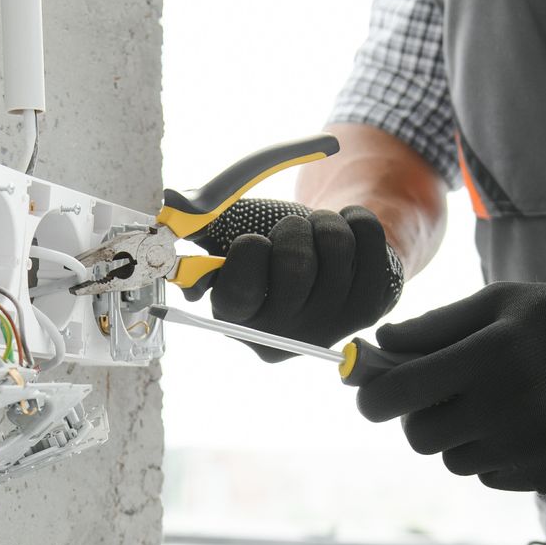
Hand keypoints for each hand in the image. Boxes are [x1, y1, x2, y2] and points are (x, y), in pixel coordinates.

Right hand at [182, 199, 402, 360]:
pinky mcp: (371, 305)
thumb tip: (173, 209)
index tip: (256, 242)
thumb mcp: (229, 237)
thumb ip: (198, 223)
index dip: (250, 251)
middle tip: (291, 231)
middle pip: (295, 266)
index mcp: (240, 322)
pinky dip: (354, 218)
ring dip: (323, 220)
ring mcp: (332, 324)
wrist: (329, 266)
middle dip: (292, 230)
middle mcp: (285, 334)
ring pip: (335, 244)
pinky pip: (367, 235)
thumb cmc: (272, 252)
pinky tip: (346, 236)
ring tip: (317, 231)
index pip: (240, 288)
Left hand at [354, 281, 545, 491]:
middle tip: (437, 398)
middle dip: (419, 418)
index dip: (373, 398)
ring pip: (455, 461)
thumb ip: (434, 328)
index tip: (370, 396)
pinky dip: (493, 456)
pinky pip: (492, 476)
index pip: (401, 393)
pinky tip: (521, 423)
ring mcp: (537, 444)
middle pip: (421, 437)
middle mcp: (513, 404)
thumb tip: (377, 347)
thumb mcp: (499, 304)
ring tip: (490, 404)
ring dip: (458, 438)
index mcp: (492, 354)